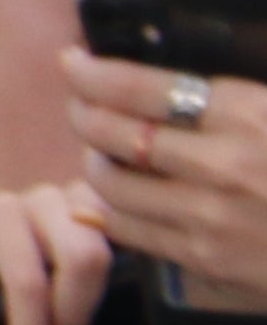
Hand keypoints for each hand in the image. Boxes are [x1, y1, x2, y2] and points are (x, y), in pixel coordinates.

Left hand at [56, 56, 266, 324]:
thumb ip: (242, 94)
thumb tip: (194, 78)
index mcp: (252, 117)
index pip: (145, 88)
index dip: (97, 73)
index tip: (75, 62)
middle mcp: (223, 166)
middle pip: (116, 133)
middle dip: (85, 113)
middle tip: (78, 102)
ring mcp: (211, 219)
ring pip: (113, 186)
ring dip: (95, 162)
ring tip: (98, 149)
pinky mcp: (209, 262)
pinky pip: (133, 233)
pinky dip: (109, 212)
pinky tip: (108, 199)